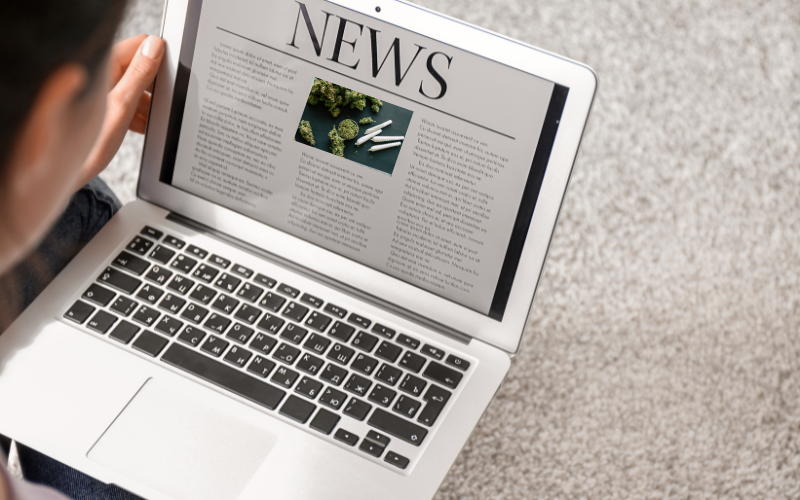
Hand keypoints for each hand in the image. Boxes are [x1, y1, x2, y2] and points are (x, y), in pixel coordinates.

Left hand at [74, 34, 165, 189]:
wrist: (67, 173)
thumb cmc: (87, 144)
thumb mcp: (122, 106)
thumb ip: (139, 74)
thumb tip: (155, 47)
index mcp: (103, 66)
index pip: (140, 45)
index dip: (160, 57)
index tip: (172, 75)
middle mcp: (102, 74)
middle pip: (140, 67)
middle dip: (156, 84)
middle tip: (164, 103)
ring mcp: (103, 90)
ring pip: (137, 87)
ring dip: (148, 102)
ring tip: (152, 120)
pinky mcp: (104, 106)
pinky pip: (129, 102)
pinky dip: (139, 113)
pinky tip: (142, 127)